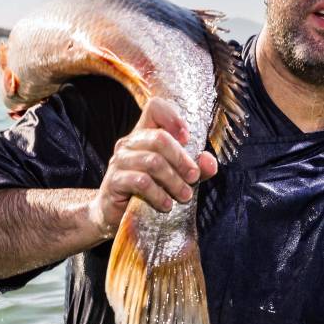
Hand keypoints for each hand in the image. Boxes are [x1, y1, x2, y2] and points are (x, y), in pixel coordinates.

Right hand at [88, 97, 218, 238]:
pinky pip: (141, 182)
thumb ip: (195, 168)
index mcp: (143, 135)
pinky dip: (158, 194)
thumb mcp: (175, 177)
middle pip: (159, 138)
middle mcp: (129, 143)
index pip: (154, 108)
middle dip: (182, 159)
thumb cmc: (147, 192)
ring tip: (184, 196)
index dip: (173, 118)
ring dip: (174, 180)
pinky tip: (166, 204)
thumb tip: (209, 162)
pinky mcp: (114, 181)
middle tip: (193, 177)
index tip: (187, 139)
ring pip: (153, 162)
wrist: (114, 215)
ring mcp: (119, 161)